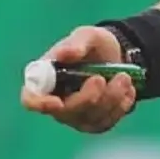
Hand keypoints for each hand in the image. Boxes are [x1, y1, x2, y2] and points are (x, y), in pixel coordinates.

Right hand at [21, 26, 137, 133]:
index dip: (39, 104)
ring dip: (111, 98)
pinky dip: (121, 105)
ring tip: (124, 76)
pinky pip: (106, 122)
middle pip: (65, 113)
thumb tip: (66, 53)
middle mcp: (55, 101)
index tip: (56, 102)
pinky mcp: (95, 122)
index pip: (31, 99)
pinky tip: (128, 89)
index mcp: (45, 79)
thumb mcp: (88, 36)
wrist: (119, 56)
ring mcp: (75, 115)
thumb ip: (76, 44)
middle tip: (103, 78)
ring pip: (89, 119)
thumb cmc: (95, 45)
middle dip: (89, 97)